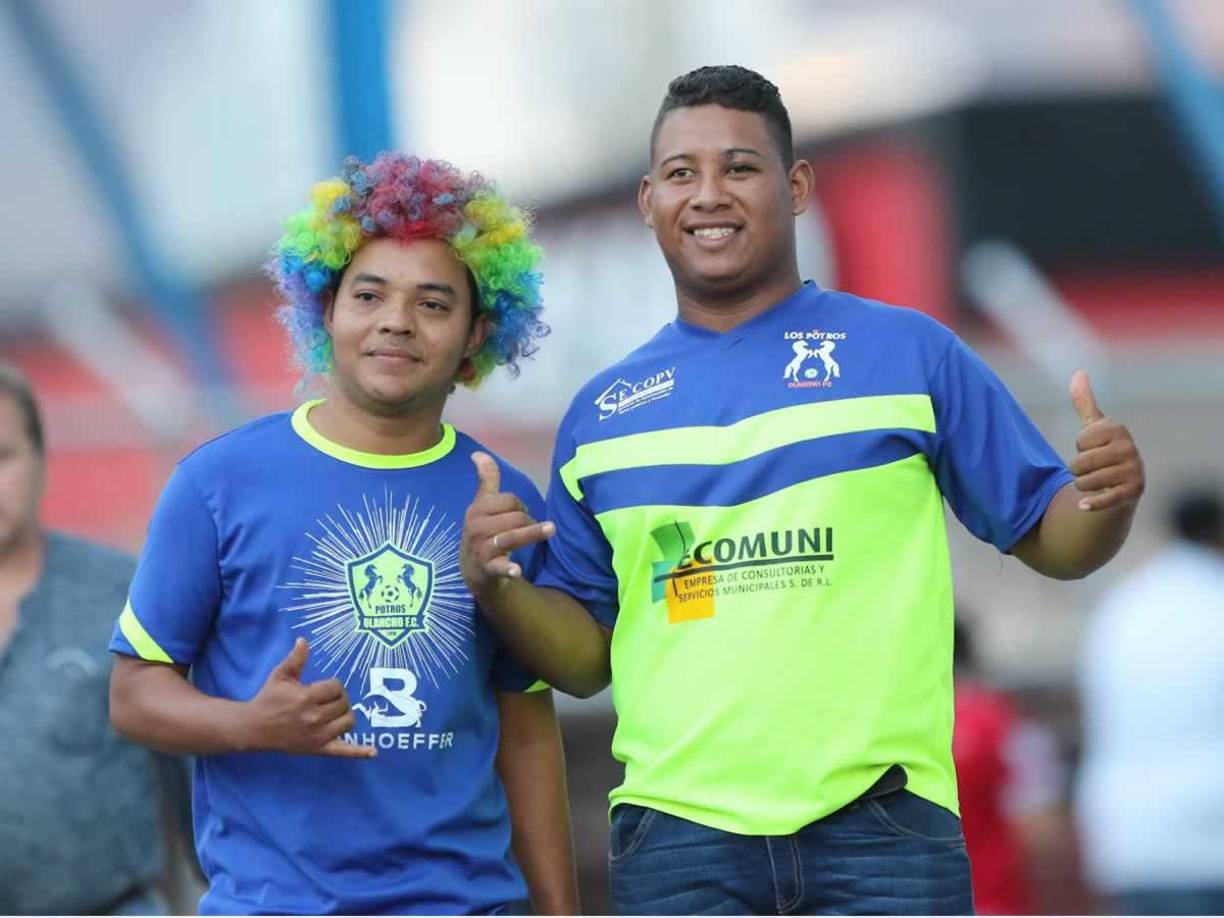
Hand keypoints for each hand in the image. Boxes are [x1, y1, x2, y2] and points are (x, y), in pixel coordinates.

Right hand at [243, 638, 374, 757]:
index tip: (321, 687)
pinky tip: (373, 752)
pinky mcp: (318, 750)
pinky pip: (343, 751)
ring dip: (345, 714)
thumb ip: (295, 659)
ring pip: (348, 722)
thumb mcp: (280, 676)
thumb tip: (303, 640)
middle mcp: (313, 718)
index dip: (332, 685)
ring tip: (334, 712)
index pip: (336, 687)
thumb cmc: (268, 699)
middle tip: (326, 699)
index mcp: (305, 698)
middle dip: (338, 698)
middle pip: (344, 703)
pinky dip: (359, 752)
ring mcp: (317, 736)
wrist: (254, 728)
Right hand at [461, 452, 554, 601]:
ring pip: (512, 536)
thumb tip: (478, 453)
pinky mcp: (487, 569)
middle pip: (515, 517)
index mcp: (477, 509)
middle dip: (528, 522)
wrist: (472, 571)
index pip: (508, 500)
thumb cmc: (482, 532)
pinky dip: (508, 569)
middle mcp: (477, 527)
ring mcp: (481, 548)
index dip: (520, 506)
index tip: (519, 515)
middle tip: (529, 531)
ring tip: (551, 529)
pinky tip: (517, 571)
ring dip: (532, 533)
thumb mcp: (481, 505)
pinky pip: (499, 567)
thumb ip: (486, 480)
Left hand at [1068, 369, 1143, 511]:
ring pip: (1085, 481)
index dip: (1079, 448)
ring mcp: (1133, 470)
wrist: (1121, 483)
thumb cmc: (1103, 450)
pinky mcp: (1133, 492)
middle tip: (1091, 468)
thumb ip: (1084, 401)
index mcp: (1117, 429)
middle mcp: (1129, 448)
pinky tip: (1082, 506)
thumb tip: (1078, 372)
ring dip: (1082, 485)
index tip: (1092, 448)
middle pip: (1079, 463)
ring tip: (1094, 481)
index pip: (1080, 441)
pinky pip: (1106, 498)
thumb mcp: (1093, 426)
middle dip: (1077, 469)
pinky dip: (1092, 504)